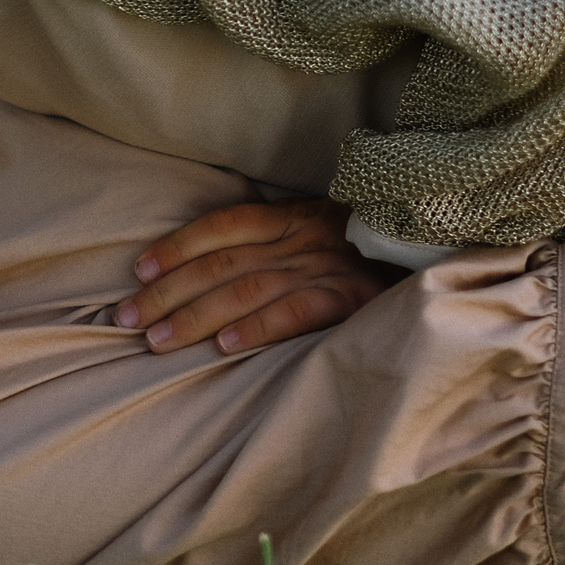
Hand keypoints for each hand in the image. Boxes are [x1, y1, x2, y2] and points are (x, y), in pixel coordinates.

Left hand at [111, 197, 403, 353]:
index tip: (137, 271)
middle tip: (126, 320)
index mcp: (294, 217)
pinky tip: (226, 347)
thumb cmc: (367, 255)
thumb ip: (274, 245)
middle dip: (167, 292)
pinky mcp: (351, 302)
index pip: (223, 226)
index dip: (177, 246)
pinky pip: (297, 312)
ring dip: (196, 317)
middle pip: (221, 264)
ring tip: (159, 341)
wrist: (438, 264)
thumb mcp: (320, 234)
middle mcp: (304, 239)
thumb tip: (208, 270)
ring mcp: (328, 269)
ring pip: (248, 290)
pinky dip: (259, 328)